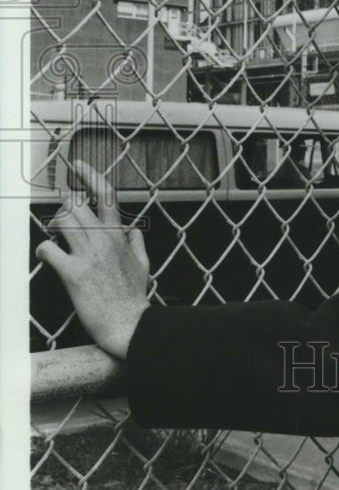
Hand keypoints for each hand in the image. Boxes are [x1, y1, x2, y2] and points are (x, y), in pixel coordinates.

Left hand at [36, 160, 150, 359]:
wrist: (129, 324)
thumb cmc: (135, 298)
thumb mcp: (144, 264)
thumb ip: (138, 243)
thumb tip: (134, 230)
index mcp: (119, 235)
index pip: (105, 195)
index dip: (90, 175)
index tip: (78, 165)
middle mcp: (103, 239)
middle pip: (76, 203)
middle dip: (63, 201)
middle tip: (60, 207)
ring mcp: (88, 255)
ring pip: (62, 221)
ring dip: (53, 224)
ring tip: (54, 233)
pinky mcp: (73, 273)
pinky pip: (49, 251)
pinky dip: (43, 250)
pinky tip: (45, 256)